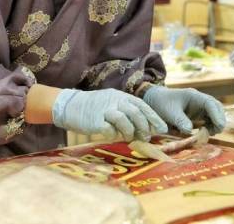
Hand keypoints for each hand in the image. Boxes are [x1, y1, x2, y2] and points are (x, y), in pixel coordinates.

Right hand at [52, 88, 167, 140]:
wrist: (70, 105)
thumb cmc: (94, 108)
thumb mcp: (112, 103)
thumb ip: (127, 112)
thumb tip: (145, 128)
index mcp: (121, 96)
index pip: (142, 106)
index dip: (154, 118)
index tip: (163, 129)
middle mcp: (115, 101)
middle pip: (136, 113)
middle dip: (144, 127)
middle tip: (147, 137)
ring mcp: (105, 110)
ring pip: (124, 120)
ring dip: (130, 132)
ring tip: (129, 138)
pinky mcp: (95, 121)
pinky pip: (109, 130)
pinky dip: (114, 135)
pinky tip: (112, 136)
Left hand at [142, 86, 225, 134]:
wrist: (154, 100)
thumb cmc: (161, 103)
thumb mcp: (169, 112)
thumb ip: (180, 120)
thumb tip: (190, 131)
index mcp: (194, 96)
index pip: (210, 103)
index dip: (217, 115)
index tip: (219, 126)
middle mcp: (199, 100)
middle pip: (216, 108)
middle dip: (219, 119)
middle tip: (215, 132)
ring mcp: (199, 107)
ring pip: (214, 114)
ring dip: (215, 124)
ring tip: (209, 134)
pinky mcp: (197, 114)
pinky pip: (208, 119)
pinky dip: (209, 126)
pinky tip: (204, 133)